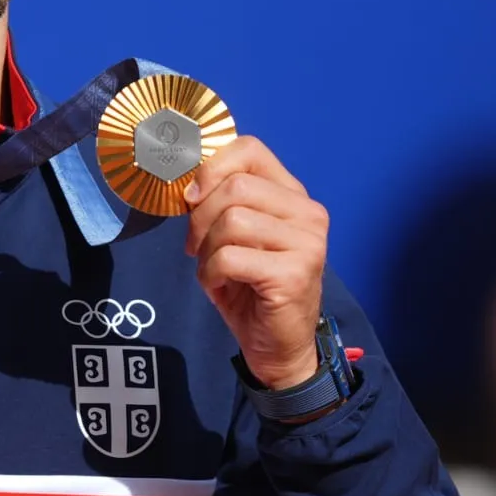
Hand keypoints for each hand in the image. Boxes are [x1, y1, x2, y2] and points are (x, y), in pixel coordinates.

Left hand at [184, 135, 327, 389]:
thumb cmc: (250, 285)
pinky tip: (220, 285)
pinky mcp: (294, 273)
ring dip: (205, 249)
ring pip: (231, 220)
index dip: (210, 167)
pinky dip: (211, 272)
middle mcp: (308, 213)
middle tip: (196, 246)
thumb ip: (220, 201)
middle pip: (235, 186)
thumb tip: (187, 183)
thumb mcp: (233, 235)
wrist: (278, 345)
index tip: (192, 197)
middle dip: (200, 217)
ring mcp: (307, 243)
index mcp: (293, 194)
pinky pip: (230, 257)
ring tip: (212, 268)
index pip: (249, 149)